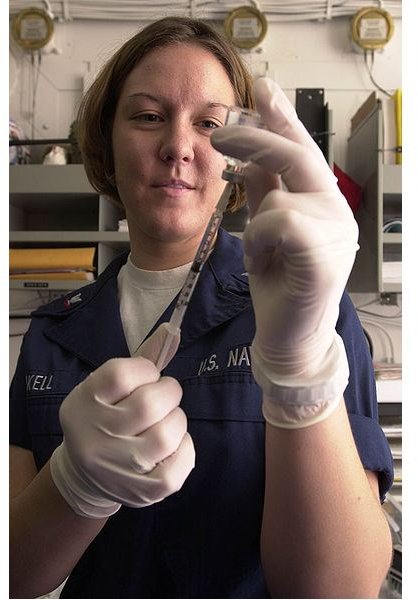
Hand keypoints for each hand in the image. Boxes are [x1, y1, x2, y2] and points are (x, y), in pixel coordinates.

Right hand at [50, 324, 194, 517]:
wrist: (85, 476)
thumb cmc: (104, 418)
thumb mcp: (107, 387)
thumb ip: (140, 360)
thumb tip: (172, 330)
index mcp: (84, 402)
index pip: (121, 373)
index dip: (146, 369)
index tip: (147, 375)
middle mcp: (95, 436)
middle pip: (149, 404)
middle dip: (169, 392)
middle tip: (164, 396)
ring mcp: (117, 468)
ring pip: (166, 435)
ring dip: (176, 420)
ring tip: (166, 421)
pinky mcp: (140, 492)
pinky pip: (177, 468)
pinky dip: (185, 450)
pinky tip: (173, 445)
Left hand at [211, 78, 357, 427]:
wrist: (287, 335)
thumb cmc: (277, 285)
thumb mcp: (264, 232)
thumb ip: (263, 193)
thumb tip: (249, 157)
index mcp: (323, 203)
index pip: (302, 151)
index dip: (282, 119)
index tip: (264, 89)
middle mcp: (337, 211)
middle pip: (296, 156)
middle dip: (255, 138)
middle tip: (220, 130)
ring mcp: (336, 233)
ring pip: (280, 194)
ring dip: (257, 223)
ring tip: (260, 254)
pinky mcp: (324, 257)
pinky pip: (278, 222)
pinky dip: (260, 240)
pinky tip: (264, 261)